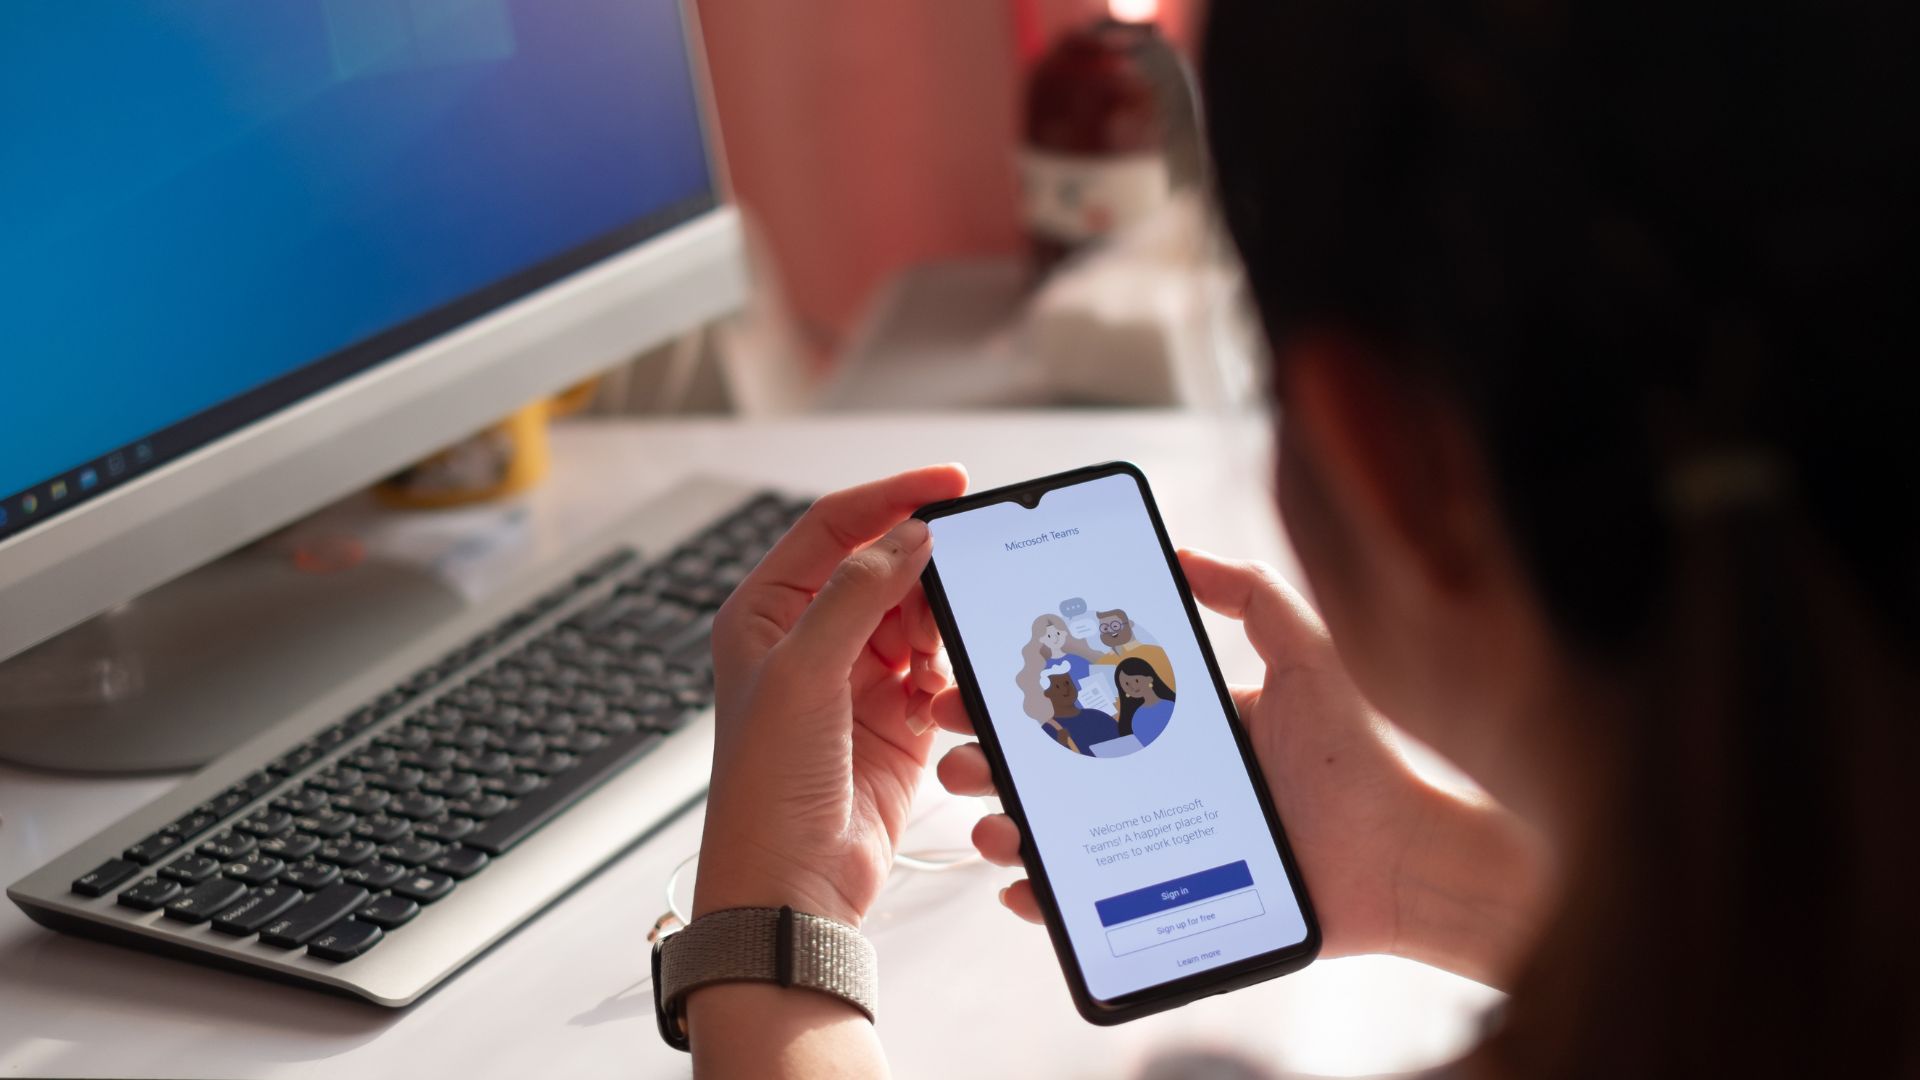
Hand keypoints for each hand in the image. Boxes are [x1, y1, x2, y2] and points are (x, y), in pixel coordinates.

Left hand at [695, 465, 966, 928]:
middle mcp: (809, 639)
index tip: (950, 482)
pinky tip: (933, 704)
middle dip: (925, 574)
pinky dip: (945, 680)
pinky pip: (936, 673)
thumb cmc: (767, 787)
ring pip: (918, 620)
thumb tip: (909, 536)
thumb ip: (858, 595)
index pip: (834, 527)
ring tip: (939, 659)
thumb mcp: (803, 673)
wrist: (791, 887)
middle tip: (966, 574)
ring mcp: (855, 679)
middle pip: (884, 570)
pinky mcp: (897, 720)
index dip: (891, 498)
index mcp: (766, 611)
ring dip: (937, 631)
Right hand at [934, 550, 1546, 982]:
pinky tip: (1019, 886)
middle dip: (991, 760)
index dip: (1020, 695)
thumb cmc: (1358, 756)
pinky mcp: (1161, 905)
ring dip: (1006, 828)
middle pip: (1051, 769)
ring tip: (986, 822)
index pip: (1078, 704)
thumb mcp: (1302, 655)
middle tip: (957, 755)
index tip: (973, 680)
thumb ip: (1250, 594)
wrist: (1402, 856)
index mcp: (1174, 726)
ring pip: (1057, 836)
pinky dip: (1042, 900)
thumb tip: (1180, 548)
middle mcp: (1153, 784)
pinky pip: (1086, 906)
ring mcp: (1151, 844)